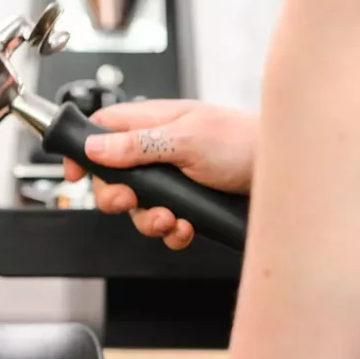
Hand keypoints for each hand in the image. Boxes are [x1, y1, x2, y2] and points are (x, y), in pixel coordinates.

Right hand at [64, 100, 256, 249]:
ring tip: (170, 220)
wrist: (285, 173)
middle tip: (130, 202)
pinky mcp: (191, 205)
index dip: (83, 151)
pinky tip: (187, 228)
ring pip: (140, 207)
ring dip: (149, 220)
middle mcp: (160, 151)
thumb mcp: (186, 140)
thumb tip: (95, 146)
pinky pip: (166, 226)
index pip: (102, 131)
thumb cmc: (244, 142)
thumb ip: (138, 144)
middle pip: (115, 177)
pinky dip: (172, 233)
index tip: (74, 174)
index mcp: (154, 124)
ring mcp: (175, 180)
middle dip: (118, 197)